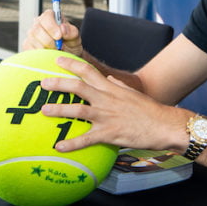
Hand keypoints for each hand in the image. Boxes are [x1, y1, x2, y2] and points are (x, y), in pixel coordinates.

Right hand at [22, 9, 82, 55]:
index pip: (46, 17)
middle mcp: (38, 23)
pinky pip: (29, 50)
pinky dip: (40, 54)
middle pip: (37, 29)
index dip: (52, 27)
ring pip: (32, 40)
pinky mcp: (27, 45)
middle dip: (48, 40)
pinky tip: (48, 55)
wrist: (66, 58)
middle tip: (58, 47)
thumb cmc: (70, 44)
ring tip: (55, 52)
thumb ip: (72, 32)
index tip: (59, 36)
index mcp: (50, 17)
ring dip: (45, 49)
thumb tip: (62, 28)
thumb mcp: (75, 38)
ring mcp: (31, 35)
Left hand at [39, 56, 189, 152]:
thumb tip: (108, 78)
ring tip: (43, 110)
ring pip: (77, 110)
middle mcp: (106, 99)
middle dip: (58, 83)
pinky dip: (71, 144)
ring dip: (59, 109)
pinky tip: (59, 147)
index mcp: (111, 88)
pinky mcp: (109, 133)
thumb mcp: (132, 93)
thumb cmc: (149, 110)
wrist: (164, 125)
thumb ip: (117, 85)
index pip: (88, 71)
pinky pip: (86, 139)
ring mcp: (106, 116)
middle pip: (77, 86)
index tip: (57, 58)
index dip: (71, 64)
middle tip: (42, 83)